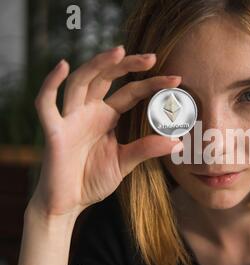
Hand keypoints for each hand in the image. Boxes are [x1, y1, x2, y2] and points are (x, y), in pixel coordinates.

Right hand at [30, 45, 182, 218]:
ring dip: (98, 65)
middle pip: (107, 78)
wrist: (69, 203)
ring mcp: (70, 119)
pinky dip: (50, 84)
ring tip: (118, 51)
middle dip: (127, 65)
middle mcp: (89, 112)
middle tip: (152, 57)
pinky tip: (62, 66)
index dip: (152, 84)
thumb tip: (177, 142)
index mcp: (107, 116)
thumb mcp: (125, 162)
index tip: (176, 79)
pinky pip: (46, 104)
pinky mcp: (54, 132)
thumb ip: (147, 149)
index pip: (131, 92)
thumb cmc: (93, 179)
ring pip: (81, 82)